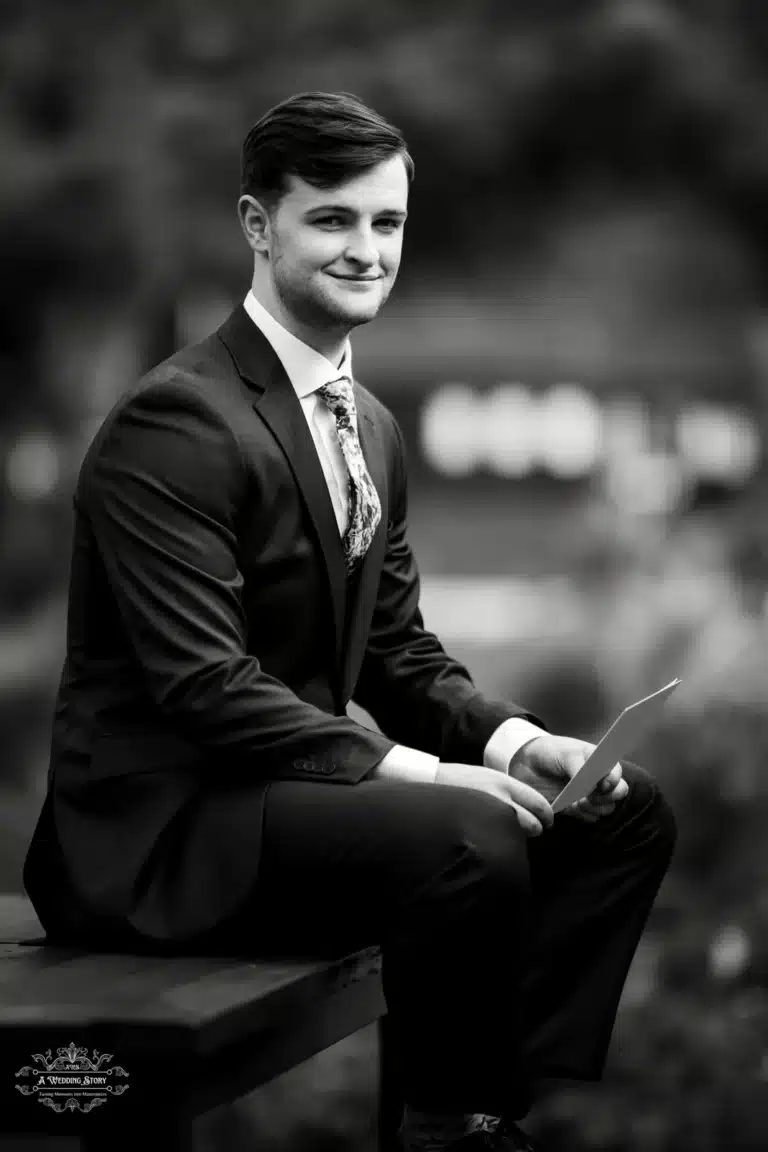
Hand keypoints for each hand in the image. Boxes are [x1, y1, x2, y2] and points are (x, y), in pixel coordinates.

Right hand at [434, 762, 554, 837]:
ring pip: (516, 836)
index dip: (547, 816)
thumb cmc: (457, 782)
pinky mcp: (476, 828)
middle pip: (533, 824)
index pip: (539, 803)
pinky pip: (497, 842)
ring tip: (507, 836)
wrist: (426, 782)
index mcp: (504, 782)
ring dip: (517, 838)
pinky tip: (492, 841)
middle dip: (535, 830)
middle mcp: (500, 798)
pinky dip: (499, 844)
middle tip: (532, 831)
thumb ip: (508, 792)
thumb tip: (529, 810)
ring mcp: (488, 814)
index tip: (547, 822)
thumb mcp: (486, 777)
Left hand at [508, 734, 628, 822]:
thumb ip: (578, 766)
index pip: (616, 771)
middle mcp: (599, 778)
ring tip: (577, 802)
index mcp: (599, 760)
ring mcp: (590, 794)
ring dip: (594, 808)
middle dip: (608, 797)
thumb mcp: (564, 752)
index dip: (614, 779)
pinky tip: (570, 808)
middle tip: (589, 797)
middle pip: (618, 792)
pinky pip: (591, 817)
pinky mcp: (579, 808)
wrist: (527, 765)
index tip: (603, 784)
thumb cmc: (550, 752)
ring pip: (606, 808)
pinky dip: (583, 814)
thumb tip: (589, 785)